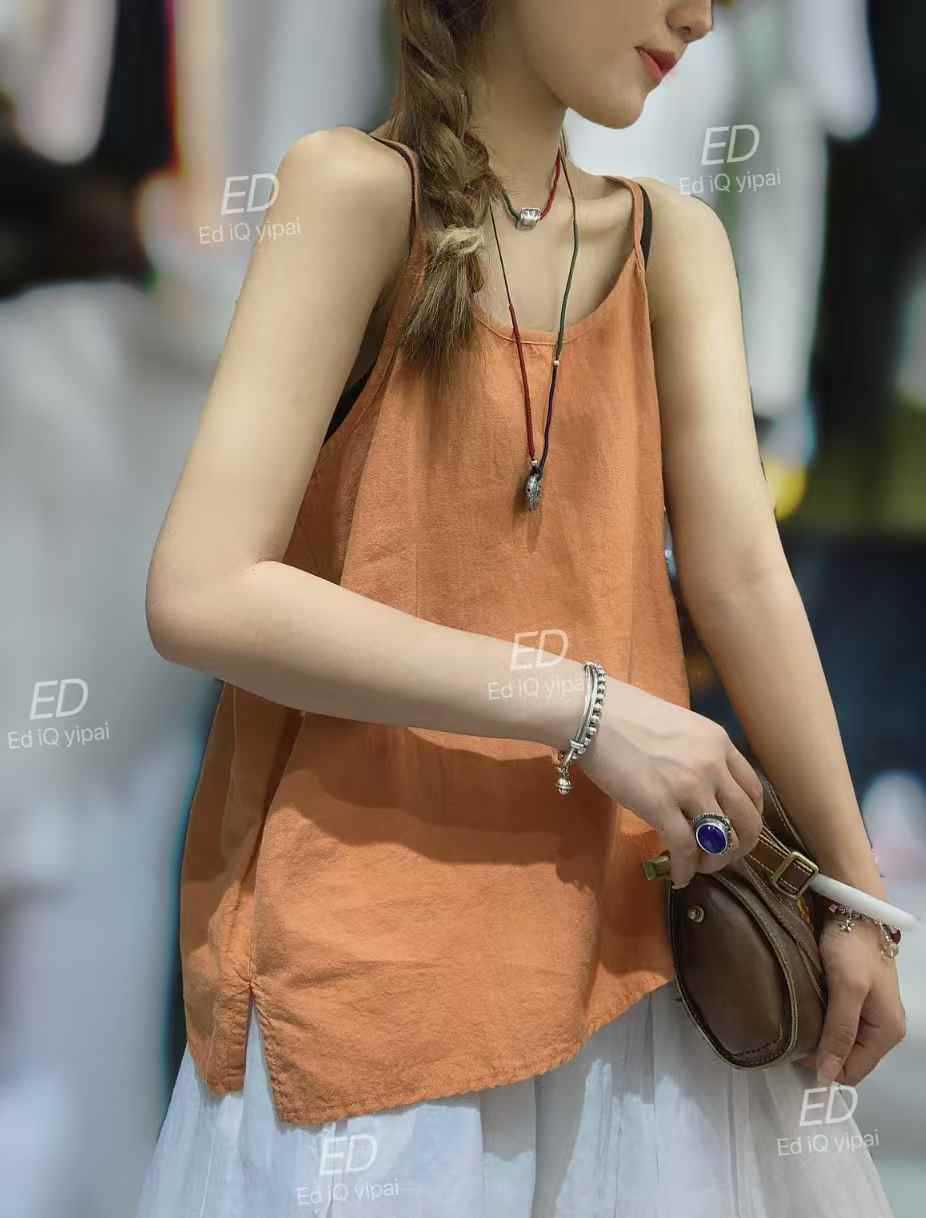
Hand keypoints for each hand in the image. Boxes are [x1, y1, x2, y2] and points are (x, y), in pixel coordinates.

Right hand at [575, 678, 763, 887]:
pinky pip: (685, 849)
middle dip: (738, 847)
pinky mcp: (659, 805)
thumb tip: (702, 786)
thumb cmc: (627, 715)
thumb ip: (699, 754)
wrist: (592, 713)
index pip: (754, 790)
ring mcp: (688, 786)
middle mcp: (712, 765)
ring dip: (714, 862)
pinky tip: (678, 876)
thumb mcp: (680, 727)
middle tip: (721, 856)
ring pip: (722, 841)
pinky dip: (685, 870)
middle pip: (747, 821)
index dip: (750, 818)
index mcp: (719, 743)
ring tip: (698, 866)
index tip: (737, 831)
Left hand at [796, 911, 906, 1085]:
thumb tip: (826, 1078)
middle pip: (845, 1058)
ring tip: (792, 1023)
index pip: (853, 1073)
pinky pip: (833, 1022)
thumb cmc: (853, 948)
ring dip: (816, 1036)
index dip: (824, 1067)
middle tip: (790, 1036)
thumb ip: (839, 1032)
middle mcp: (880, 1029)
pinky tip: (799, 1011)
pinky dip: (816, 1020)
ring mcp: (867, 1013)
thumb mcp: (847, 989)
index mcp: (887, 1033)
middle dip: (819, 1052)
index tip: (795, 1050)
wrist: (853, 908)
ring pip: (837, 1040)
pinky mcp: (853, 998)